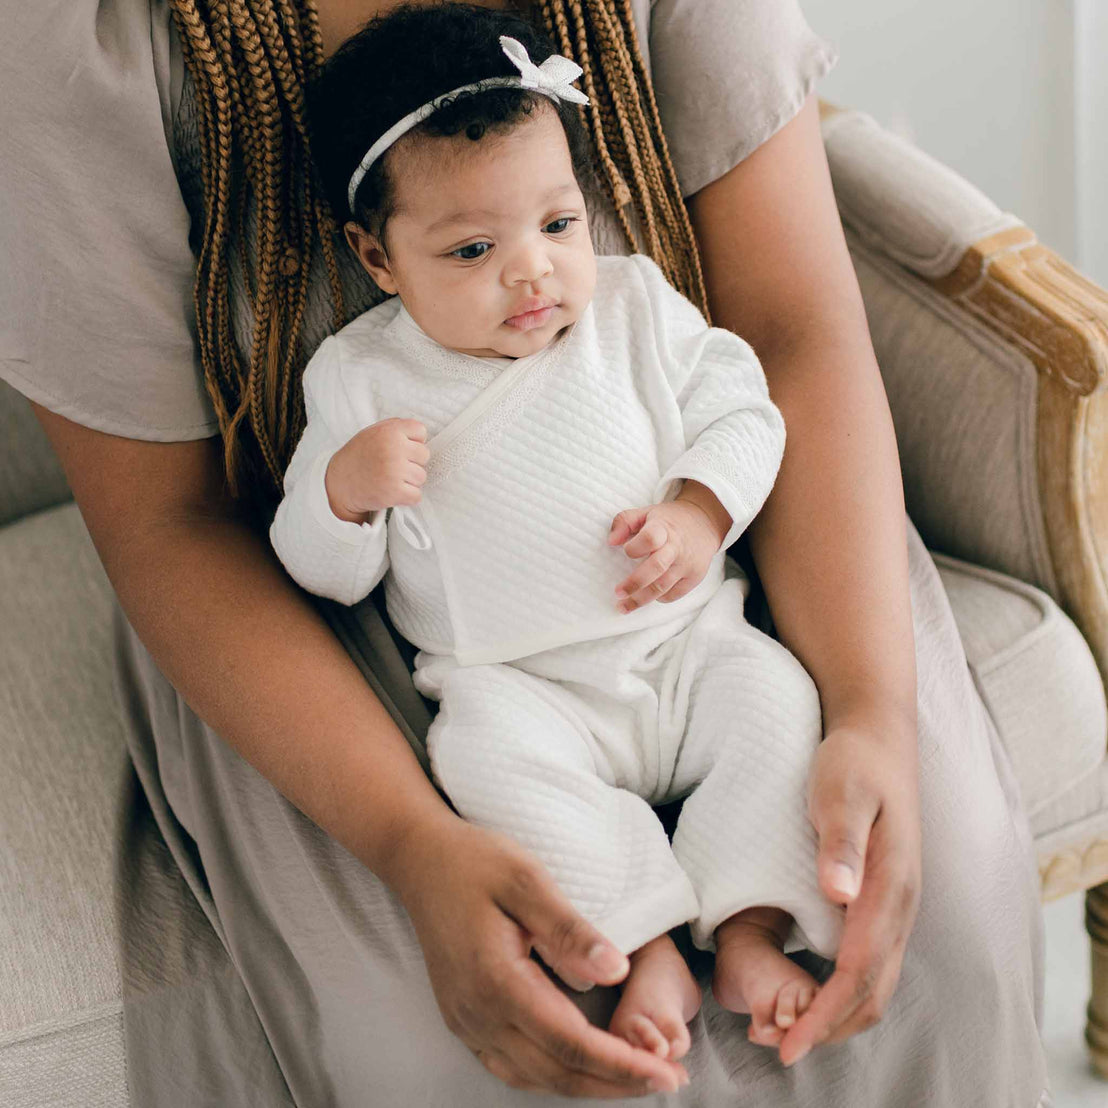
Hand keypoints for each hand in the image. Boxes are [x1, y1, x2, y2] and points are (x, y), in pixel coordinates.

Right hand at [325, 417, 427, 523]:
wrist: (340, 484)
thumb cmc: (359, 456)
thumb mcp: (374, 432)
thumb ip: (396, 428)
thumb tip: (420, 434)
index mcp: (389, 431)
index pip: (421, 431)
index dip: (413, 442)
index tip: (400, 449)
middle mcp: (393, 448)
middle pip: (424, 455)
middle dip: (412, 462)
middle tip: (393, 466)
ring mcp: (394, 471)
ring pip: (421, 477)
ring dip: (409, 481)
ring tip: (390, 479)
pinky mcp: (394, 492)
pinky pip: (416, 496)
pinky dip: (407, 498)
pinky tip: (392, 492)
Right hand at [391, 815, 690, 1096]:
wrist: (421, 860)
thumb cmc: (476, 861)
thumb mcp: (527, 879)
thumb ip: (570, 929)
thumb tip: (617, 972)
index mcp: (496, 981)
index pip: (569, 1042)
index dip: (621, 1063)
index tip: (667, 1074)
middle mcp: (477, 1015)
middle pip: (556, 1071)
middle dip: (616, 1083)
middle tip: (672, 1082)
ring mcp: (466, 1022)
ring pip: (534, 1077)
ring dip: (589, 1085)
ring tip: (637, 1080)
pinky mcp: (463, 1019)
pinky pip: (513, 1066)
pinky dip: (555, 1075)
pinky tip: (583, 1068)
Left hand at [608, 500, 721, 612]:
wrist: (704, 523)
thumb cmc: (668, 520)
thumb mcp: (645, 513)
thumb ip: (624, 522)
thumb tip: (611, 541)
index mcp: (663, 528)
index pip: (650, 538)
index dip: (635, 548)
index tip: (626, 552)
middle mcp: (677, 547)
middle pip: (656, 568)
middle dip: (634, 583)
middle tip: (618, 593)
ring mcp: (687, 564)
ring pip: (663, 587)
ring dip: (641, 600)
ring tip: (623, 606)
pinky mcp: (695, 577)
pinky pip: (673, 594)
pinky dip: (658, 598)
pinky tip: (646, 596)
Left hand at [771, 721, 921, 1065]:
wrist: (878, 734)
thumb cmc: (854, 762)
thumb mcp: (840, 793)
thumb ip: (841, 843)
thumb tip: (839, 895)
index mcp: (892, 886)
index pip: (860, 969)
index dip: (825, 1012)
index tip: (790, 1042)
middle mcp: (901, 905)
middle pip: (874, 991)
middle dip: (830, 1027)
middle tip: (780, 1048)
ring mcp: (897, 904)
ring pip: (877, 982)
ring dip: (838, 1015)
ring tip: (791, 1032)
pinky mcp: (885, 898)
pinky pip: (871, 961)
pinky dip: (844, 990)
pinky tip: (810, 990)